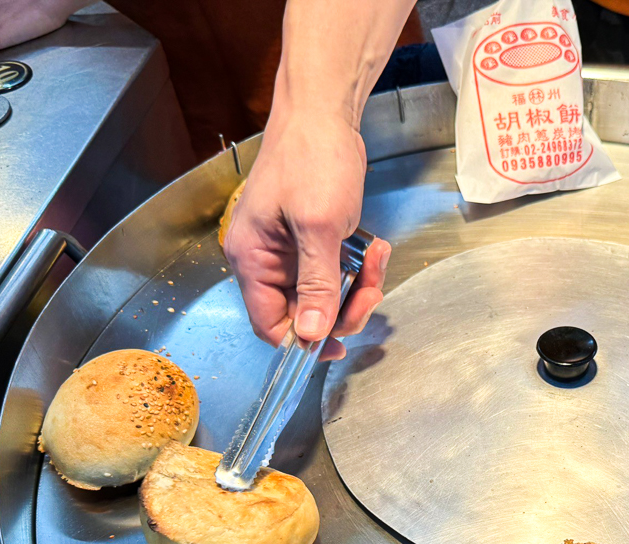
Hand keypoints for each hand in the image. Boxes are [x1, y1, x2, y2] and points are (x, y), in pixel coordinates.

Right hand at [222, 117, 389, 361]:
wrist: (324, 113)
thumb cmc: (311, 158)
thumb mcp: (318, 227)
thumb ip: (316, 284)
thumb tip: (311, 334)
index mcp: (252, 259)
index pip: (270, 325)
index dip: (304, 341)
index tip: (339, 346)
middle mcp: (266, 259)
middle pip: (304, 314)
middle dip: (343, 308)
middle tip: (372, 292)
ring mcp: (290, 250)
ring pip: (326, 295)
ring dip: (359, 286)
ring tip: (377, 260)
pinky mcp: (314, 239)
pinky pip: (337, 271)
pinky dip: (360, 267)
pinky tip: (375, 247)